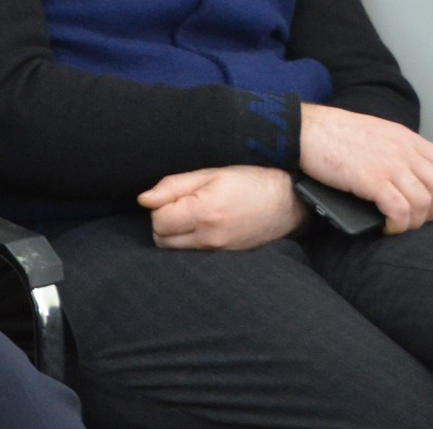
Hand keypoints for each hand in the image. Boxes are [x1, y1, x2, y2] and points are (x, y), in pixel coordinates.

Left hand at [138, 165, 303, 249]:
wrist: (289, 203)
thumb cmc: (249, 182)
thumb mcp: (210, 174)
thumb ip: (173, 186)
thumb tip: (144, 200)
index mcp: (204, 213)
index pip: (158, 221)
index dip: (158, 207)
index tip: (173, 197)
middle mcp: (210, 237)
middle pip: (162, 240)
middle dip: (162, 222)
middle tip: (179, 206)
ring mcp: (219, 251)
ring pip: (175, 250)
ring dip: (174, 234)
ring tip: (190, 216)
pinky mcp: (226, 258)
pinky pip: (194, 255)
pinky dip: (189, 243)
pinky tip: (200, 228)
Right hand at [300, 103, 432, 233]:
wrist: (303, 129)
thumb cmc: (331, 132)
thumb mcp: (374, 132)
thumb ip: (394, 149)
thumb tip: (404, 175)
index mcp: (405, 138)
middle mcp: (403, 151)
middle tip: (420, 221)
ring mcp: (389, 165)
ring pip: (423, 203)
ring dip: (416, 222)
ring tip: (400, 226)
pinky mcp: (371, 180)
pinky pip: (399, 210)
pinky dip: (398, 224)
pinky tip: (387, 227)